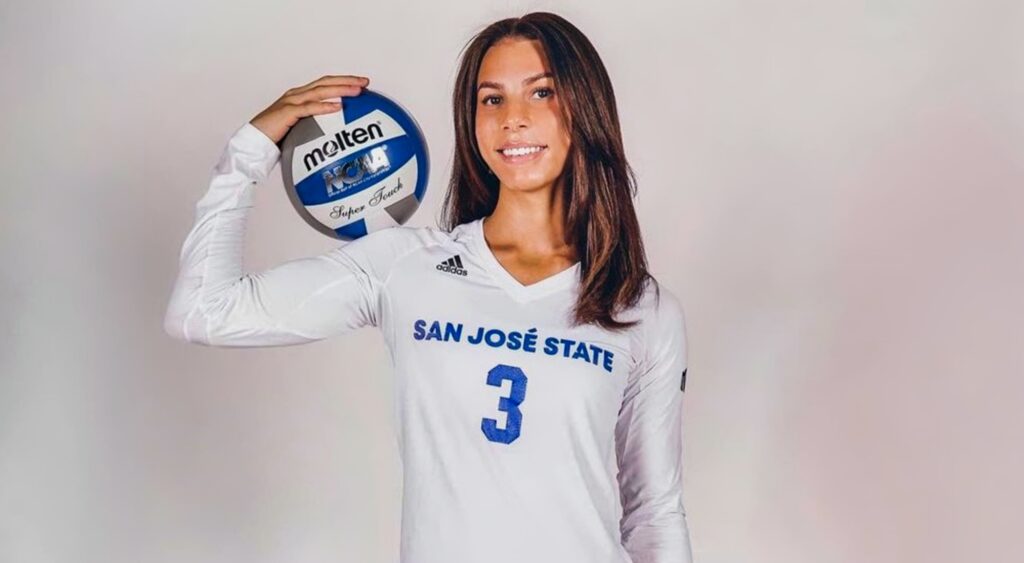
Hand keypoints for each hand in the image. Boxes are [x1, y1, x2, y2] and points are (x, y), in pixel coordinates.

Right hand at [249, 75, 369, 143]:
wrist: (253, 142)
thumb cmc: (275, 139)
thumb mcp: (300, 132)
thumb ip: (315, 129)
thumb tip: (335, 139)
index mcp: (299, 97)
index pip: (324, 84)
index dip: (343, 81)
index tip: (361, 83)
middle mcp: (296, 95)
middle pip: (325, 82)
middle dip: (346, 80)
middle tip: (365, 82)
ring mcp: (291, 102)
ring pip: (319, 91)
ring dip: (340, 89)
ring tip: (357, 90)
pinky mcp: (286, 113)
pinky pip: (308, 108)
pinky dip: (324, 106)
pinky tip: (338, 107)